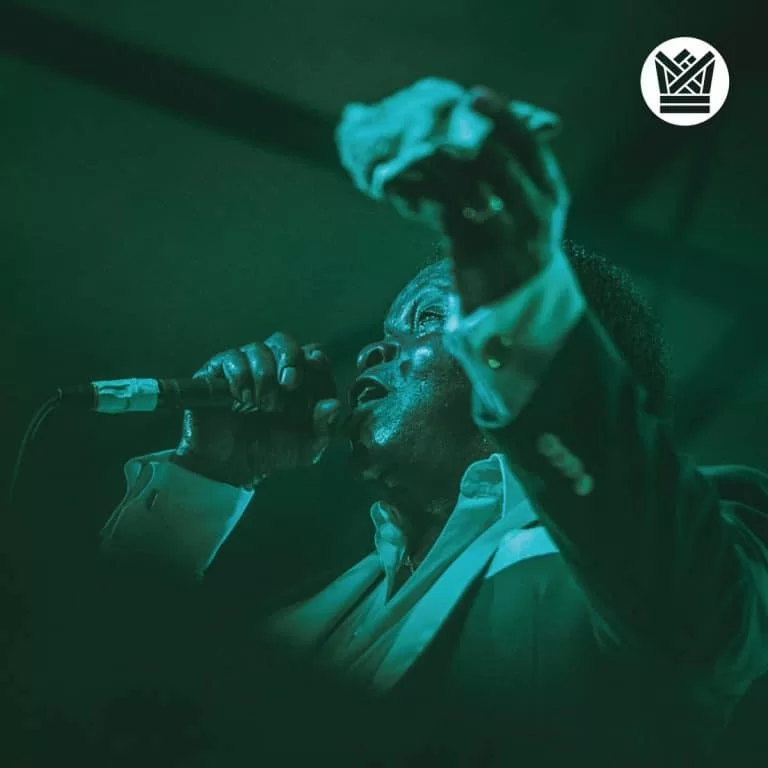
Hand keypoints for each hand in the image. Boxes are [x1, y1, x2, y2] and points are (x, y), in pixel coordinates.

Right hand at [172, 332, 340, 487]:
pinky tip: (240, 398)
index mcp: (297, 383)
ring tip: (262, 405)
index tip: (313, 385)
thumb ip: (324, 428)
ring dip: (265, 376)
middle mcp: (271, 369)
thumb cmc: (267, 454)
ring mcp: (244, 368)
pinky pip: (233, 358)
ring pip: (260, 348)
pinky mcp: (218, 372)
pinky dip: (241, 377)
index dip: (316, 367)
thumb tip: (335, 405)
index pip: (313, 356)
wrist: (226, 465)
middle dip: (292, 359)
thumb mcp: (304, 448)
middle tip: (290, 385)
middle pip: (285, 341)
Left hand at [388, 87, 569, 314]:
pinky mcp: (480, 258)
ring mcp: (510, 237)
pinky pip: (446, 220)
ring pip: (472, 192)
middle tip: (435, 119)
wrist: (521, 307)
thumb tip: (471, 129)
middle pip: (503, 165)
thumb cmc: (517, 247)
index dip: (503, 118)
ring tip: (409, 148)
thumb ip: (509, 172)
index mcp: (550, 192)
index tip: (474, 94)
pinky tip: (396, 186)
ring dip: (437, 167)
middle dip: (468, 139)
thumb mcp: (526, 208)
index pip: (530, 147)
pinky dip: (420, 199)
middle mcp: (536, 212)